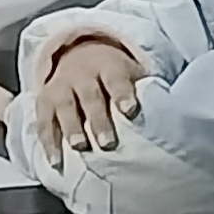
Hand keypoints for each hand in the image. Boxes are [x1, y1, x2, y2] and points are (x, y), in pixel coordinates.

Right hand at [29, 34, 146, 165]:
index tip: (130, 111)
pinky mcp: (45, 100)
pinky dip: (49, 141)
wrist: (77, 53)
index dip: (122, 95)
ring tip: (80, 147)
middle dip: (98, 120)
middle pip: (89, 97)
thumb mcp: (131, 73)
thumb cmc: (114, 74)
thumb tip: (169, 121)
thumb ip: (143, 93)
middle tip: (107, 143)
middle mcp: (81, 74)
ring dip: (72, 128)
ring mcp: (60, 86)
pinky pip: (44, 121)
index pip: (116, 80)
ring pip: (65, 107)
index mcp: (108, 66)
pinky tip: (56, 160)